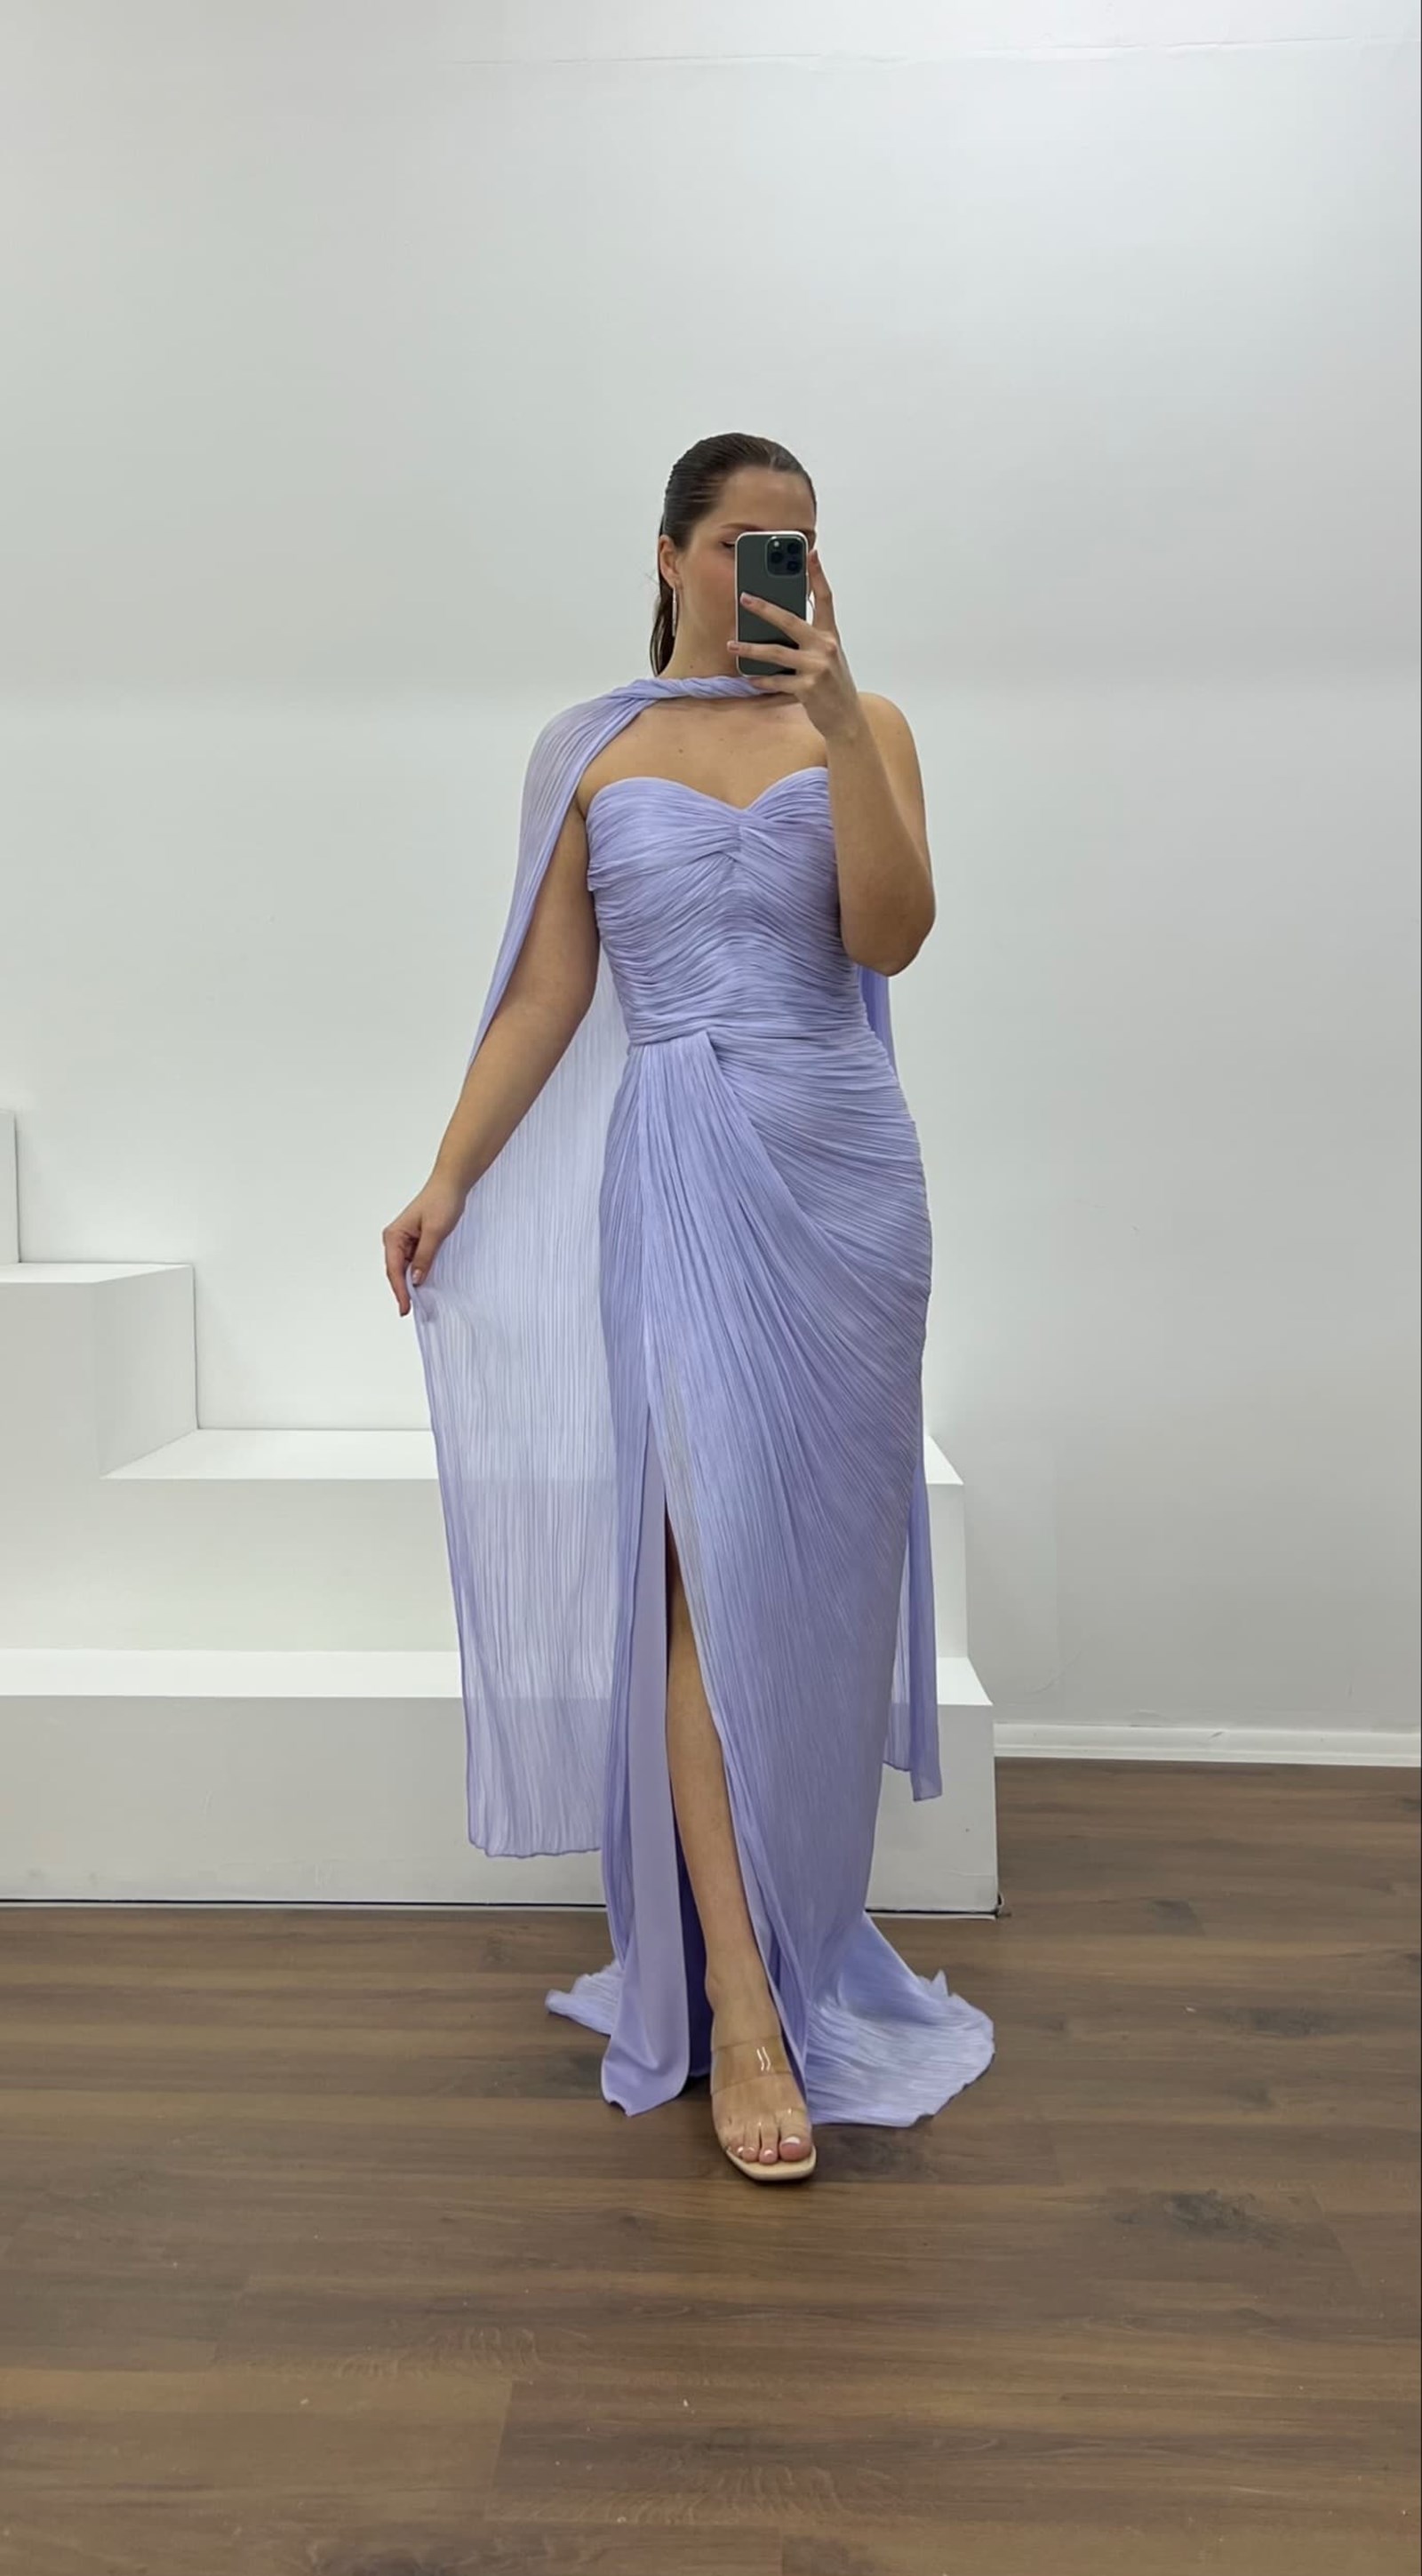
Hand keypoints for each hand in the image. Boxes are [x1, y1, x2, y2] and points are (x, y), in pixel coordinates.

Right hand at [382, 1171, 467, 1314]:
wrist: (451, 1185)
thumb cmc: (442, 1201)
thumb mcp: (436, 1232)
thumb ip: (424, 1257)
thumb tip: (415, 1280)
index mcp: (394, 1235)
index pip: (394, 1270)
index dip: (400, 1291)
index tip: (405, 1308)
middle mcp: (395, 1238)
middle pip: (396, 1271)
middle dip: (403, 1290)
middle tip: (411, 1311)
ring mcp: (404, 1240)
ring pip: (404, 1268)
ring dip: (411, 1283)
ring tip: (419, 1302)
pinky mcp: (415, 1240)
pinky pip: (414, 1261)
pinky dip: (418, 1273)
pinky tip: (425, 1283)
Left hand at [730, 548, 860, 742]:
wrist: (847, 719)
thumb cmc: (833, 685)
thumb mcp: (828, 656)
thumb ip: (810, 639)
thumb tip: (777, 625)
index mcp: (830, 635)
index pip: (826, 598)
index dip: (817, 575)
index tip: (810, 553)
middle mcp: (825, 647)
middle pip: (791, 621)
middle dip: (765, 608)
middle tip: (744, 598)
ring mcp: (817, 668)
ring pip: (777, 653)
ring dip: (751, 648)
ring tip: (732, 643)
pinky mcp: (808, 688)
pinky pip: (777, 681)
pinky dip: (761, 679)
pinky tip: (749, 677)